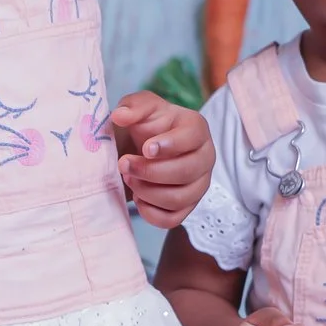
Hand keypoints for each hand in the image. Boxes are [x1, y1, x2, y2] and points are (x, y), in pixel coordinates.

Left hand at [108, 92, 213, 228]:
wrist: (141, 149)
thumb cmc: (146, 125)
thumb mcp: (139, 107)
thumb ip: (132, 106)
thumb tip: (121, 115)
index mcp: (196, 129)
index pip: (192, 138)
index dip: (169, 145)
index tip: (145, 148)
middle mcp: (205, 158)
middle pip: (186, 172)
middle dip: (150, 171)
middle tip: (124, 164)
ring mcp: (199, 185)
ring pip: (179, 198)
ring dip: (147, 192)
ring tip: (128, 178)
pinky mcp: (187, 207)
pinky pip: (172, 220)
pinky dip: (150, 212)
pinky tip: (137, 197)